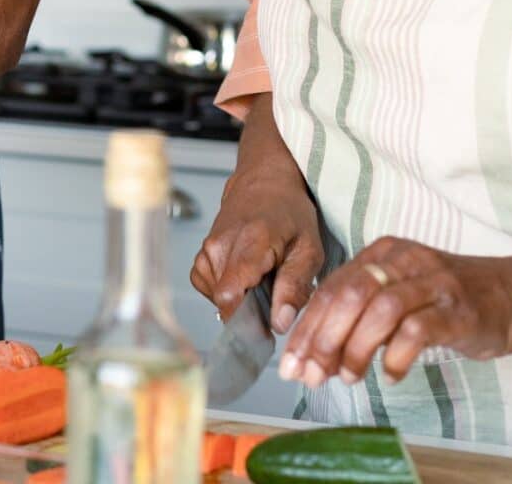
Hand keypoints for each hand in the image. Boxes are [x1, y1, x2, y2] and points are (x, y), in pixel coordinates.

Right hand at [190, 161, 323, 335]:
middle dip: (249, 311)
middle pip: (223, 300)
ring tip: (261, 281)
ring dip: (238, 299)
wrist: (265, 181)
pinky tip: (245, 277)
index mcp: (250, 243)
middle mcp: (221, 245)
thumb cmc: (289, 212)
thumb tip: (279, 324)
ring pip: (215, 296)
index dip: (244, 321)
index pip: (230, 295)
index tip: (264, 329)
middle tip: (273, 299)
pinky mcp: (202, 252)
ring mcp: (207, 247)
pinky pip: (207, 285)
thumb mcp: (309, 249)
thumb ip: (294, 287)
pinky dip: (225, 289)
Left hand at [280, 237, 511, 386]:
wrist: (511, 295)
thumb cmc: (445, 300)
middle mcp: (404, 260)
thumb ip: (360, 312)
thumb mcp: (398, 293)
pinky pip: (419, 329)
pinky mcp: (458, 309)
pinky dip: (396, 354)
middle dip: (324, 338)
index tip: (291, 363)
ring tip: (349, 376)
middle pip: (351, 294)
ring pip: (381, 309)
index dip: (308, 327)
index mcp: (382, 253)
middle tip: (312, 374)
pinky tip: (388, 375)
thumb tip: (314, 352)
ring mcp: (433, 282)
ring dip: (356, 347)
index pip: (332, 288)